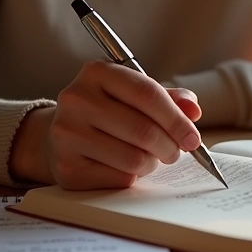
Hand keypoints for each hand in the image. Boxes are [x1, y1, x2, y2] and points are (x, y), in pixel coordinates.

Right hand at [9, 60, 203, 189]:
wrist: (58, 136)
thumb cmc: (106, 112)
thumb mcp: (133, 95)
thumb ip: (167, 99)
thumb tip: (192, 110)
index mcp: (96, 72)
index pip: (147, 94)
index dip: (177, 119)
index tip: (193, 137)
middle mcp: (76, 99)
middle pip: (143, 130)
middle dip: (169, 146)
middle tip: (175, 152)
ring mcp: (66, 134)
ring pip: (133, 159)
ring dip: (151, 163)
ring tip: (148, 158)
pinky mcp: (66, 168)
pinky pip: (119, 179)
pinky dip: (132, 177)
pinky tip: (123, 166)